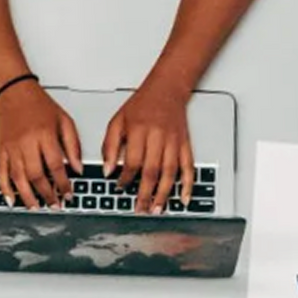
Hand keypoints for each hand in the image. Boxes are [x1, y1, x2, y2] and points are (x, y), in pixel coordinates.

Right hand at [0, 80, 81, 207]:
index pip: (56, 165)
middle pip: (37, 176)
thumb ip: (72, 145)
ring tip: (36, 206)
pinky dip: (5, 189)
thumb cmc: (39, 105)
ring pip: (19, 178)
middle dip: (47, 194)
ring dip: (28, 196)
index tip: (68, 194)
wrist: (14, 92)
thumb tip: (77, 168)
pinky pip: (1, 173)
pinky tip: (12, 199)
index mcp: (45, 135)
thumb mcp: (63, 120)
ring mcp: (12, 148)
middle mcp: (27, 143)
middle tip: (54, 205)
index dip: (63, 183)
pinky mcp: (0, 150)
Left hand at [101, 78, 192, 214]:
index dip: (125, 178)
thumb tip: (108, 171)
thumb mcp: (117, 121)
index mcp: (140, 131)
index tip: (120, 189)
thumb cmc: (141, 105)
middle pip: (152, 171)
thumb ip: (109, 146)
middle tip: (140, 209)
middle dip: (145, 193)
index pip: (132, 162)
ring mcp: (174, 141)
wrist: (167, 88)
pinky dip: (188, 184)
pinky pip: (189, 166)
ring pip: (170, 172)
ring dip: (164, 193)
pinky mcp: (185, 143)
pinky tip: (184, 197)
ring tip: (157, 209)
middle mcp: (158, 137)